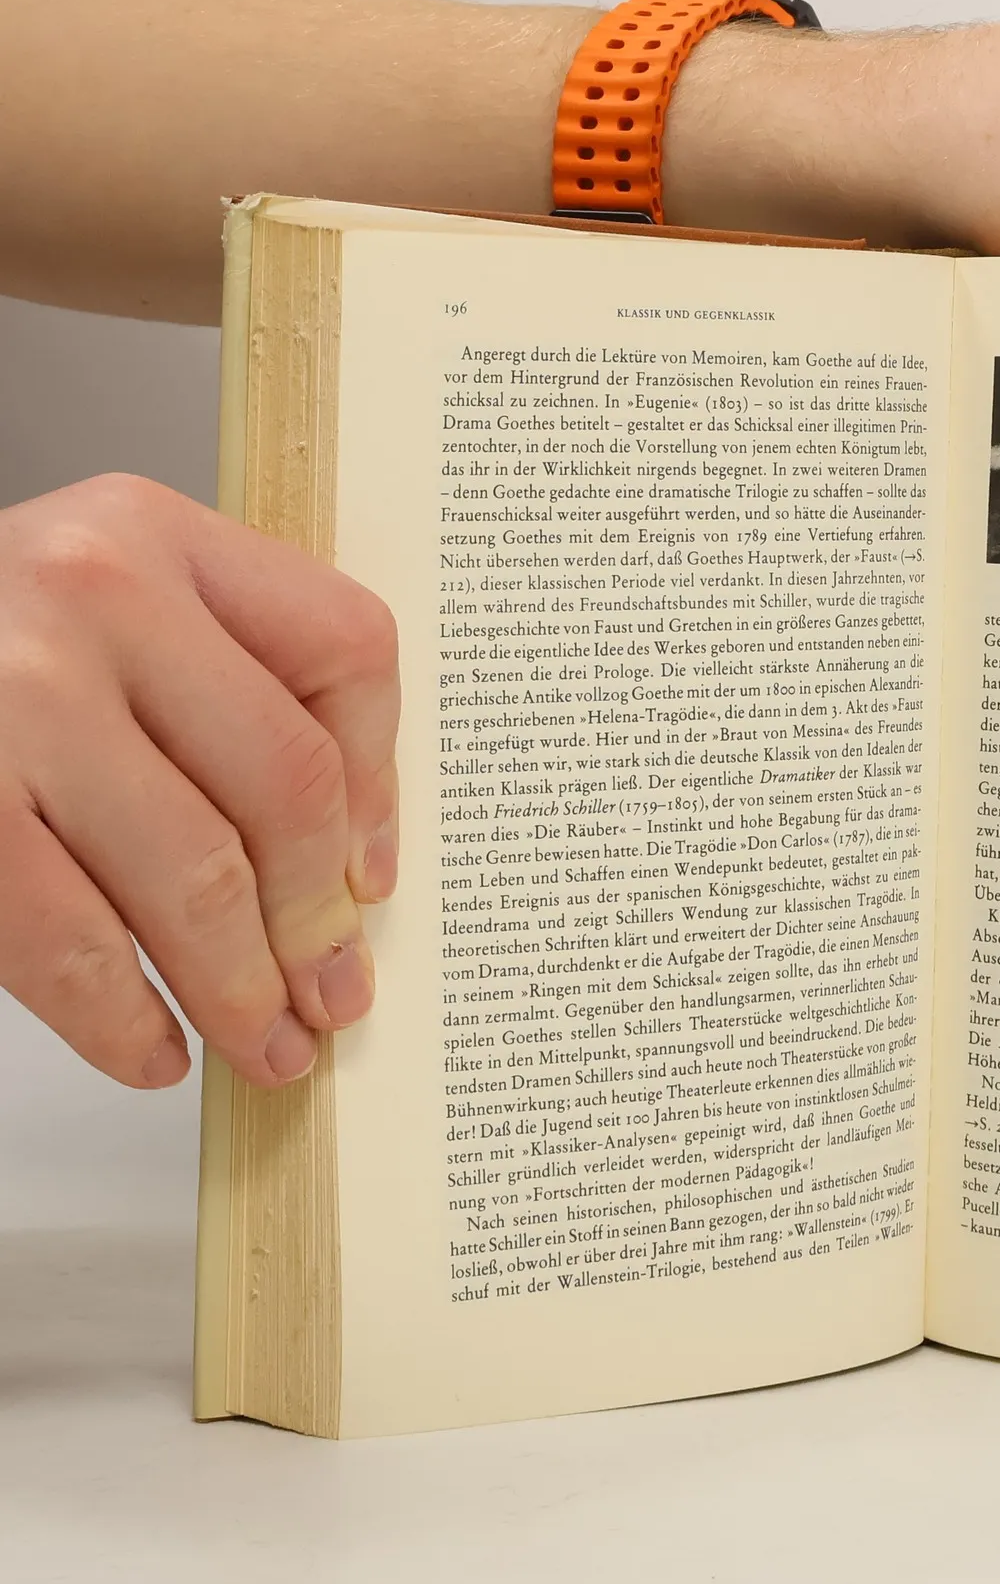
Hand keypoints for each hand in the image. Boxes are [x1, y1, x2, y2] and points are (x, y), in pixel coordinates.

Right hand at [0, 476, 399, 1088]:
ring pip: (194, 874)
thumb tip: (342, 875)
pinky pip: (70, 940)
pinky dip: (122, 1017)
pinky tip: (151, 1048)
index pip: (344, 648)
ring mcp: (12, 696)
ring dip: (240, 988)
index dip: (379, 785)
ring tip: (262, 1045)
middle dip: (316, 920)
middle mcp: (91, 594)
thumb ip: (216, 692)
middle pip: (285, 781)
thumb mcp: (96, 612)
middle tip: (330, 998)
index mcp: (155, 535)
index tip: (372, 881)